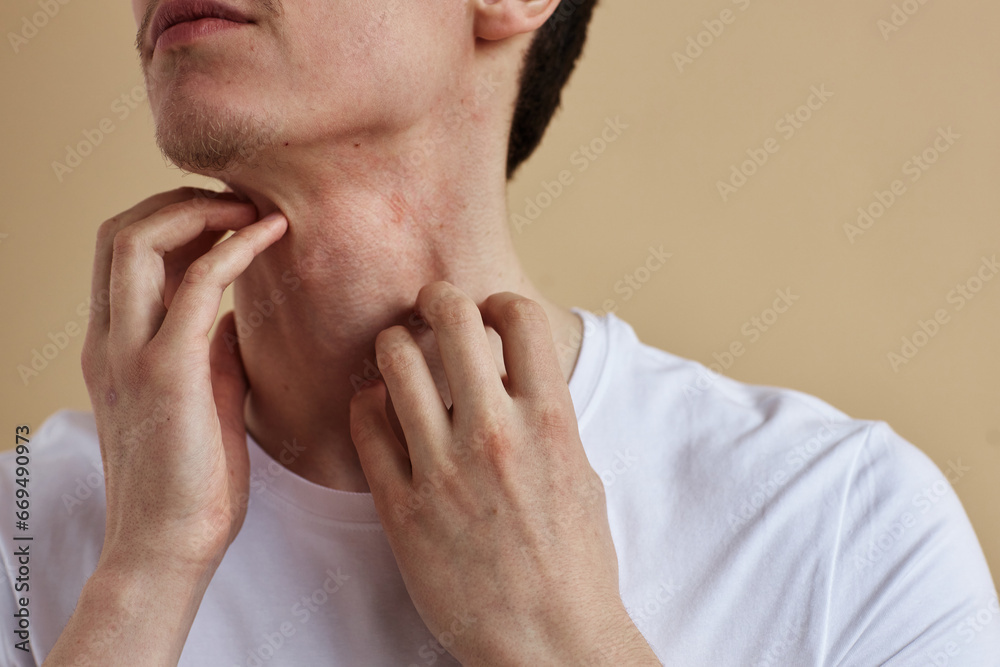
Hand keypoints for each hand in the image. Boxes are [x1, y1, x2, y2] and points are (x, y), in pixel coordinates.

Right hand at [81, 187, 286, 574]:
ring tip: (253, 210)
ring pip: (139, 239)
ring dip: (200, 210)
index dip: (171, 218)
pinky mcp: (166, 370)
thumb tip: (233, 318)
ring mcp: (129, 352)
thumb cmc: (191, 481)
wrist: (168, 546)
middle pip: (120, 231)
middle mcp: (108, 340)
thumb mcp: (200, 398)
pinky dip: (236, 245)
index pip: (122, 253)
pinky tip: (273, 234)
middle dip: (179, 201)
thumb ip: (208, 352)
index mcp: (112, 346)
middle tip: (239, 204)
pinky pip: (197, 282)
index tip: (227, 216)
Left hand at [349, 282, 658, 664]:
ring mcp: (442, 468)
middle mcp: (494, 433)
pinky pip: (364, 424)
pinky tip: (381, 412)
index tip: (490, 314)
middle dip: (438, 300)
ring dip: (394, 346)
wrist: (547, 639)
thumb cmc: (574, 560)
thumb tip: (516, 373)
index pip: (519, 315)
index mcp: (550, 420)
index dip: (500, 302)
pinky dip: (368, 405)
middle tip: (431, 309)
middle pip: (451, 318)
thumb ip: (548, 416)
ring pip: (394, 362)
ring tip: (399, 357)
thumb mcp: (580, 473)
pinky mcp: (401, 505)